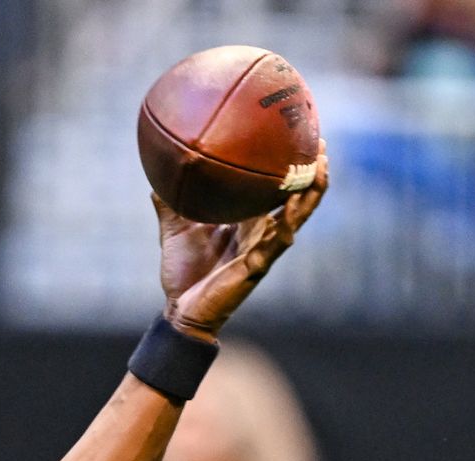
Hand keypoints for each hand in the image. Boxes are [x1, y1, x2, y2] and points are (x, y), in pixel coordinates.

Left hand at [156, 139, 327, 340]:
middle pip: (298, 197)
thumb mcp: (175, 230)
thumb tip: (154, 178)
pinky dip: (284, 228)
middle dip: (312, 171)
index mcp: (248, 221)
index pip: (276, 189)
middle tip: (319, 143)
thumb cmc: (184, 273)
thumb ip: (168, 205)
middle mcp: (262, 231)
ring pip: (297, 216)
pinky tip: (289, 214)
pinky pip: (276, 245)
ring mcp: (264, 248)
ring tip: (319, 168)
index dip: (289, 167)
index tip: (297, 137)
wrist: (181, 309)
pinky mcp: (257, 267)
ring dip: (310, 193)